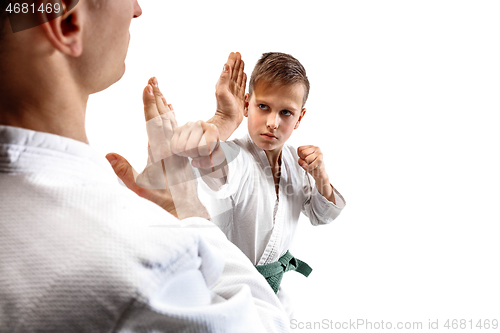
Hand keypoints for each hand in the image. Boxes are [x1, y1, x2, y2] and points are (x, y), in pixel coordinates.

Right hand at [106, 77, 208, 219]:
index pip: (154, 124)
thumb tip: (107, 154)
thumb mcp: (140, 190)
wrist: (186, 211)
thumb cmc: (162, 203)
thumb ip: (124, 172)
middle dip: (157, 97)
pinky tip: (172, 109)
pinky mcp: (180, 153)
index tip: (147, 88)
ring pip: (171, 122)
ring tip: (159, 88)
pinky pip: (178, 130)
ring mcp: (177, 150)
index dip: (150, 105)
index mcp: (161, 154)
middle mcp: (171, 149)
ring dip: (164, 104)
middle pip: (163, 118)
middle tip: (153, 79)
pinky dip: (173, 117)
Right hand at [171, 120, 225, 171]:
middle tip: (198, 152)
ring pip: (181, 147)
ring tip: (192, 150)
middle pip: (190, 148)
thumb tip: (194, 162)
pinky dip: (179, 151)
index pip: (204, 147)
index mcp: (212, 129)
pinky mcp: (178, 129)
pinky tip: (185, 148)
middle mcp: (199, 124)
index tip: (207, 152)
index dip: (204, 155)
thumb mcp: (218, 157)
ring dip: (186, 153)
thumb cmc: (212, 148)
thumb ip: (209, 162)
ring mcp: (187, 125)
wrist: (205, 140)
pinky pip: (174, 146)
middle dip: (194, 155)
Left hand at [210, 52, 246, 140]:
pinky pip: (242, 85)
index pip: (229, 69)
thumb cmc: (224, 108)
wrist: (228, 120)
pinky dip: (243, 79)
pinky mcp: (239, 97)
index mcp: (224, 83)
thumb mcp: (222, 91)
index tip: (235, 53)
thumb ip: (223, 78)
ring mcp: (234, 92)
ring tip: (242, 62)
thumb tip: (226, 65)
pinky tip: (244, 75)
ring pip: (238, 77)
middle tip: (239, 54)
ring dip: (240, 69)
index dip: (232, 60)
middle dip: (236, 62)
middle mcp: (229, 87)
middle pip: (234, 71)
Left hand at [297, 145, 327, 181]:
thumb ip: (300, 160)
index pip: (299, 149)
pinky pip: (310, 165)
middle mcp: (316, 148)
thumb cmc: (311, 165)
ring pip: (306, 159)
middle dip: (303, 159)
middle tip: (308, 162)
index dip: (300, 156)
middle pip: (302, 152)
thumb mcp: (303, 161)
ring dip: (307, 164)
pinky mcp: (320, 160)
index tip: (304, 158)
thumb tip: (304, 164)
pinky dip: (309, 168)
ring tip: (311, 164)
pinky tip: (312, 168)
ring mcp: (319, 153)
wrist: (320, 173)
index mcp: (311, 146)